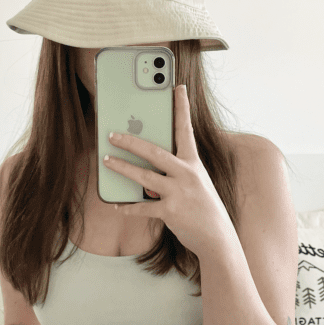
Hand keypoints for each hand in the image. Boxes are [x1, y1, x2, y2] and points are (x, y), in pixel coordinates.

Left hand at [104, 84, 232, 258]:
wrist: (217, 237)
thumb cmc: (203, 206)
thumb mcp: (195, 182)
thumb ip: (174, 172)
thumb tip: (145, 170)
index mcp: (193, 163)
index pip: (186, 130)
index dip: (181, 107)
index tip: (177, 87)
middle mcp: (187, 174)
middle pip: (154, 152)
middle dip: (131, 141)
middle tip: (112, 134)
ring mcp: (179, 193)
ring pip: (144, 176)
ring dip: (122, 168)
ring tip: (106, 161)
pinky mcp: (170, 212)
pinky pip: (143, 207)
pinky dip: (128, 206)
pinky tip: (116, 204)